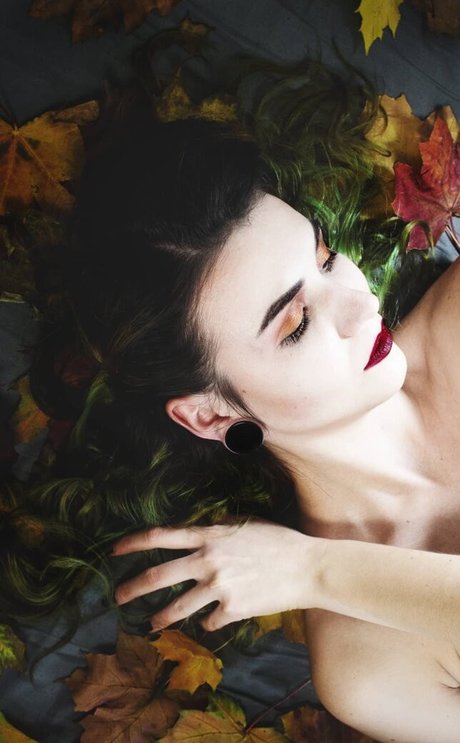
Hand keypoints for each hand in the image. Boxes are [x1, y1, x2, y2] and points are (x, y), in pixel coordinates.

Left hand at [112, 519, 316, 631]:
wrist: (307, 567)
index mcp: (209, 535)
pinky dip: (207, 622)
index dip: (133, 543)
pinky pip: (209, 620)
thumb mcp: (245, 524)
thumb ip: (218, 529)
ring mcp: (218, 586)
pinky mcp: (232, 609)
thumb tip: (202, 534)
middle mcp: (207, 560)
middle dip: (132, 588)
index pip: (160, 536)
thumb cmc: (279, 541)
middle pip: (157, 576)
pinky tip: (209, 622)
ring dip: (160, 617)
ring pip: (177, 606)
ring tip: (151, 624)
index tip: (115, 550)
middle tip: (118, 597)